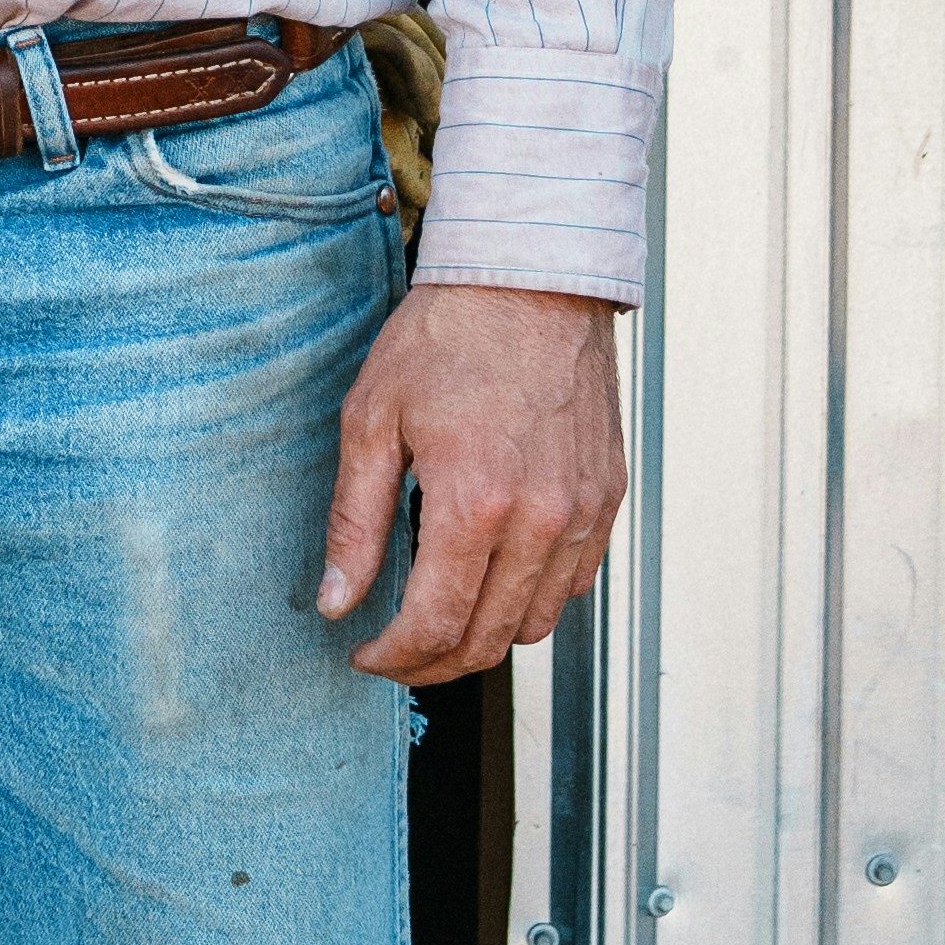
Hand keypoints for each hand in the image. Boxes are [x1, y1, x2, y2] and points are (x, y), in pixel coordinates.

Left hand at [319, 279, 628, 682]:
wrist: (531, 280)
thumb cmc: (448, 338)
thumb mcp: (372, 422)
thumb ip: (356, 523)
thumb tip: (336, 601)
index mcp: (475, 505)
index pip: (435, 626)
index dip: (393, 658)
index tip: (364, 655)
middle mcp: (540, 521)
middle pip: (487, 640)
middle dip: (432, 664)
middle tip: (394, 654)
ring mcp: (583, 513)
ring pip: (535, 623)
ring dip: (482, 639)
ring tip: (439, 622)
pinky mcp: (607, 498)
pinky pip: (574, 584)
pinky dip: (531, 601)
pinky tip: (491, 581)